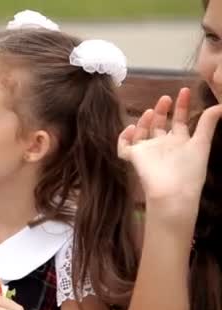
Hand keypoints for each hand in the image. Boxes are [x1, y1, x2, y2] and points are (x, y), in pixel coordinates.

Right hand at [118, 88, 221, 227]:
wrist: (173, 191)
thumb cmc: (190, 171)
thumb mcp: (201, 144)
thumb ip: (207, 124)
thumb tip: (220, 105)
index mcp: (180, 142)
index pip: (179, 121)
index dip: (181, 106)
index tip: (184, 91)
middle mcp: (163, 145)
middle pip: (159, 124)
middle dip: (161, 110)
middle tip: (165, 98)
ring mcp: (148, 151)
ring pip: (141, 132)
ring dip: (143, 121)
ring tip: (148, 112)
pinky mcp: (135, 157)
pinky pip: (124, 146)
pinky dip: (124, 137)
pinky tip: (131, 128)